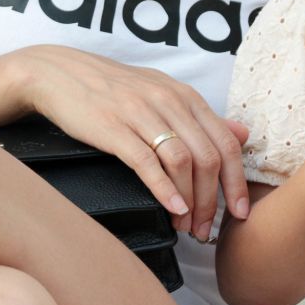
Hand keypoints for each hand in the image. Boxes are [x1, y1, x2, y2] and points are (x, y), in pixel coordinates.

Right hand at [14, 45, 249, 241]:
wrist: (61, 74)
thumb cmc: (113, 89)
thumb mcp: (162, 92)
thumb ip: (201, 116)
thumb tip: (243, 134)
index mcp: (185, 95)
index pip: (226, 142)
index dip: (237, 183)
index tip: (240, 213)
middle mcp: (169, 101)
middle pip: (208, 157)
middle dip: (214, 201)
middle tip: (207, 230)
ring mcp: (142, 113)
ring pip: (183, 162)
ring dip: (191, 201)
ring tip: (186, 227)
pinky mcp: (114, 128)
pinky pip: (147, 162)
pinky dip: (164, 189)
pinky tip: (172, 208)